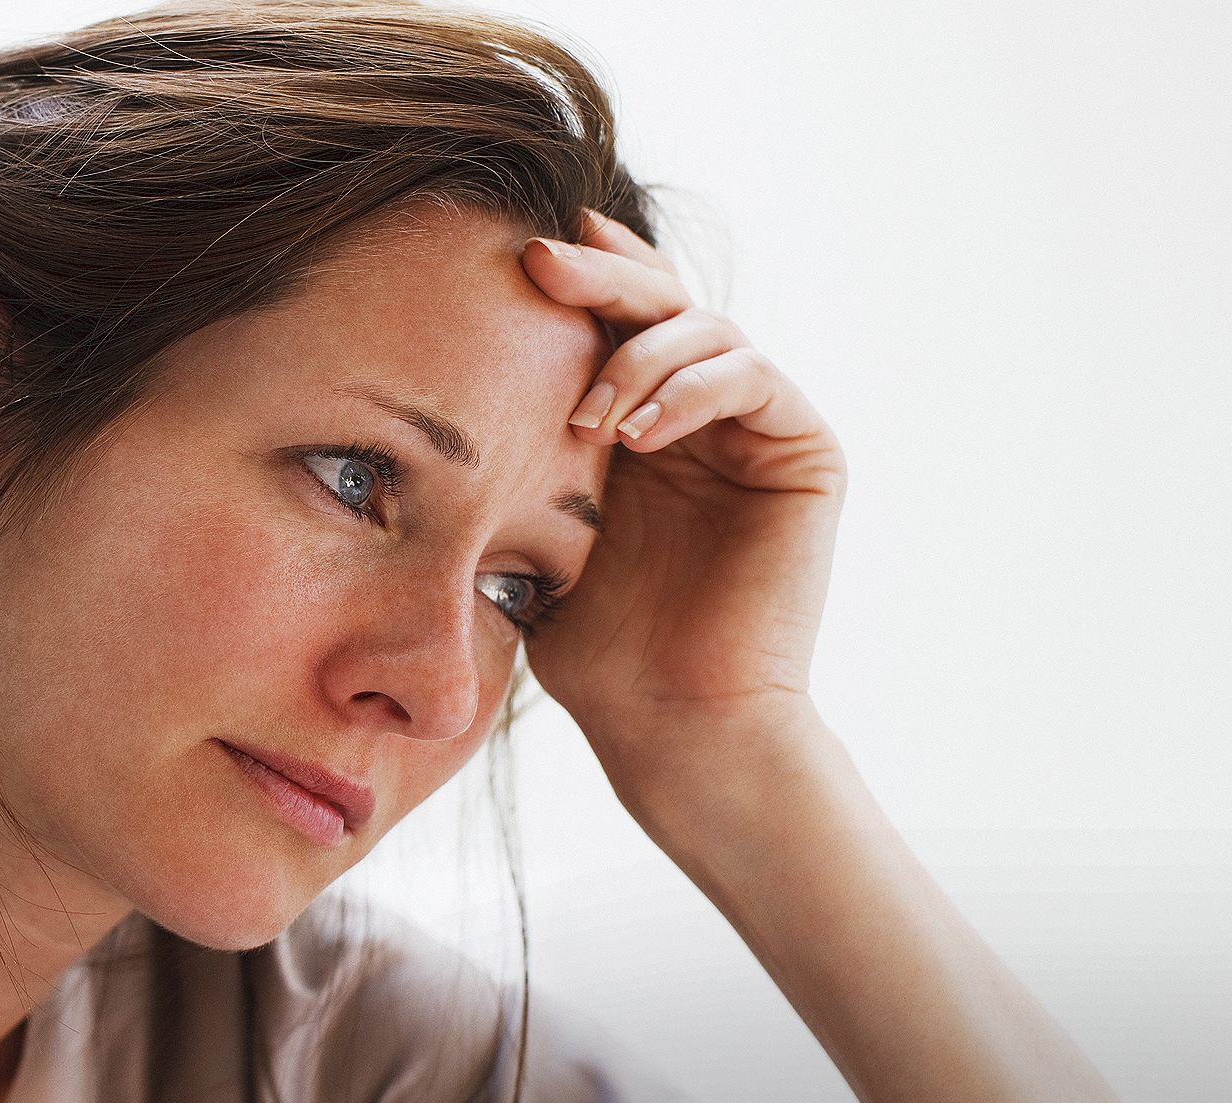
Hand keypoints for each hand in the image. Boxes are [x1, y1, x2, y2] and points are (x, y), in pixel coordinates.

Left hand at [518, 212, 844, 739]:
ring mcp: (754, 430)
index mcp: (639, 423)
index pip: (614, 320)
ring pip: (707, 328)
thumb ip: (514, 457)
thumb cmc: (597, 651)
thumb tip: (428, 394)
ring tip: (587, 417)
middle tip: (538, 263)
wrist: (672, 724)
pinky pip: (754, 378)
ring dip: (638, 354)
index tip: (516, 249)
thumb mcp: (531, 533)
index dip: (579, 276)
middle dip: (600, 277)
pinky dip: (692, 388)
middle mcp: (700, 414)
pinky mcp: (803, 454)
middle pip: (660, 303)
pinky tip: (637, 431)